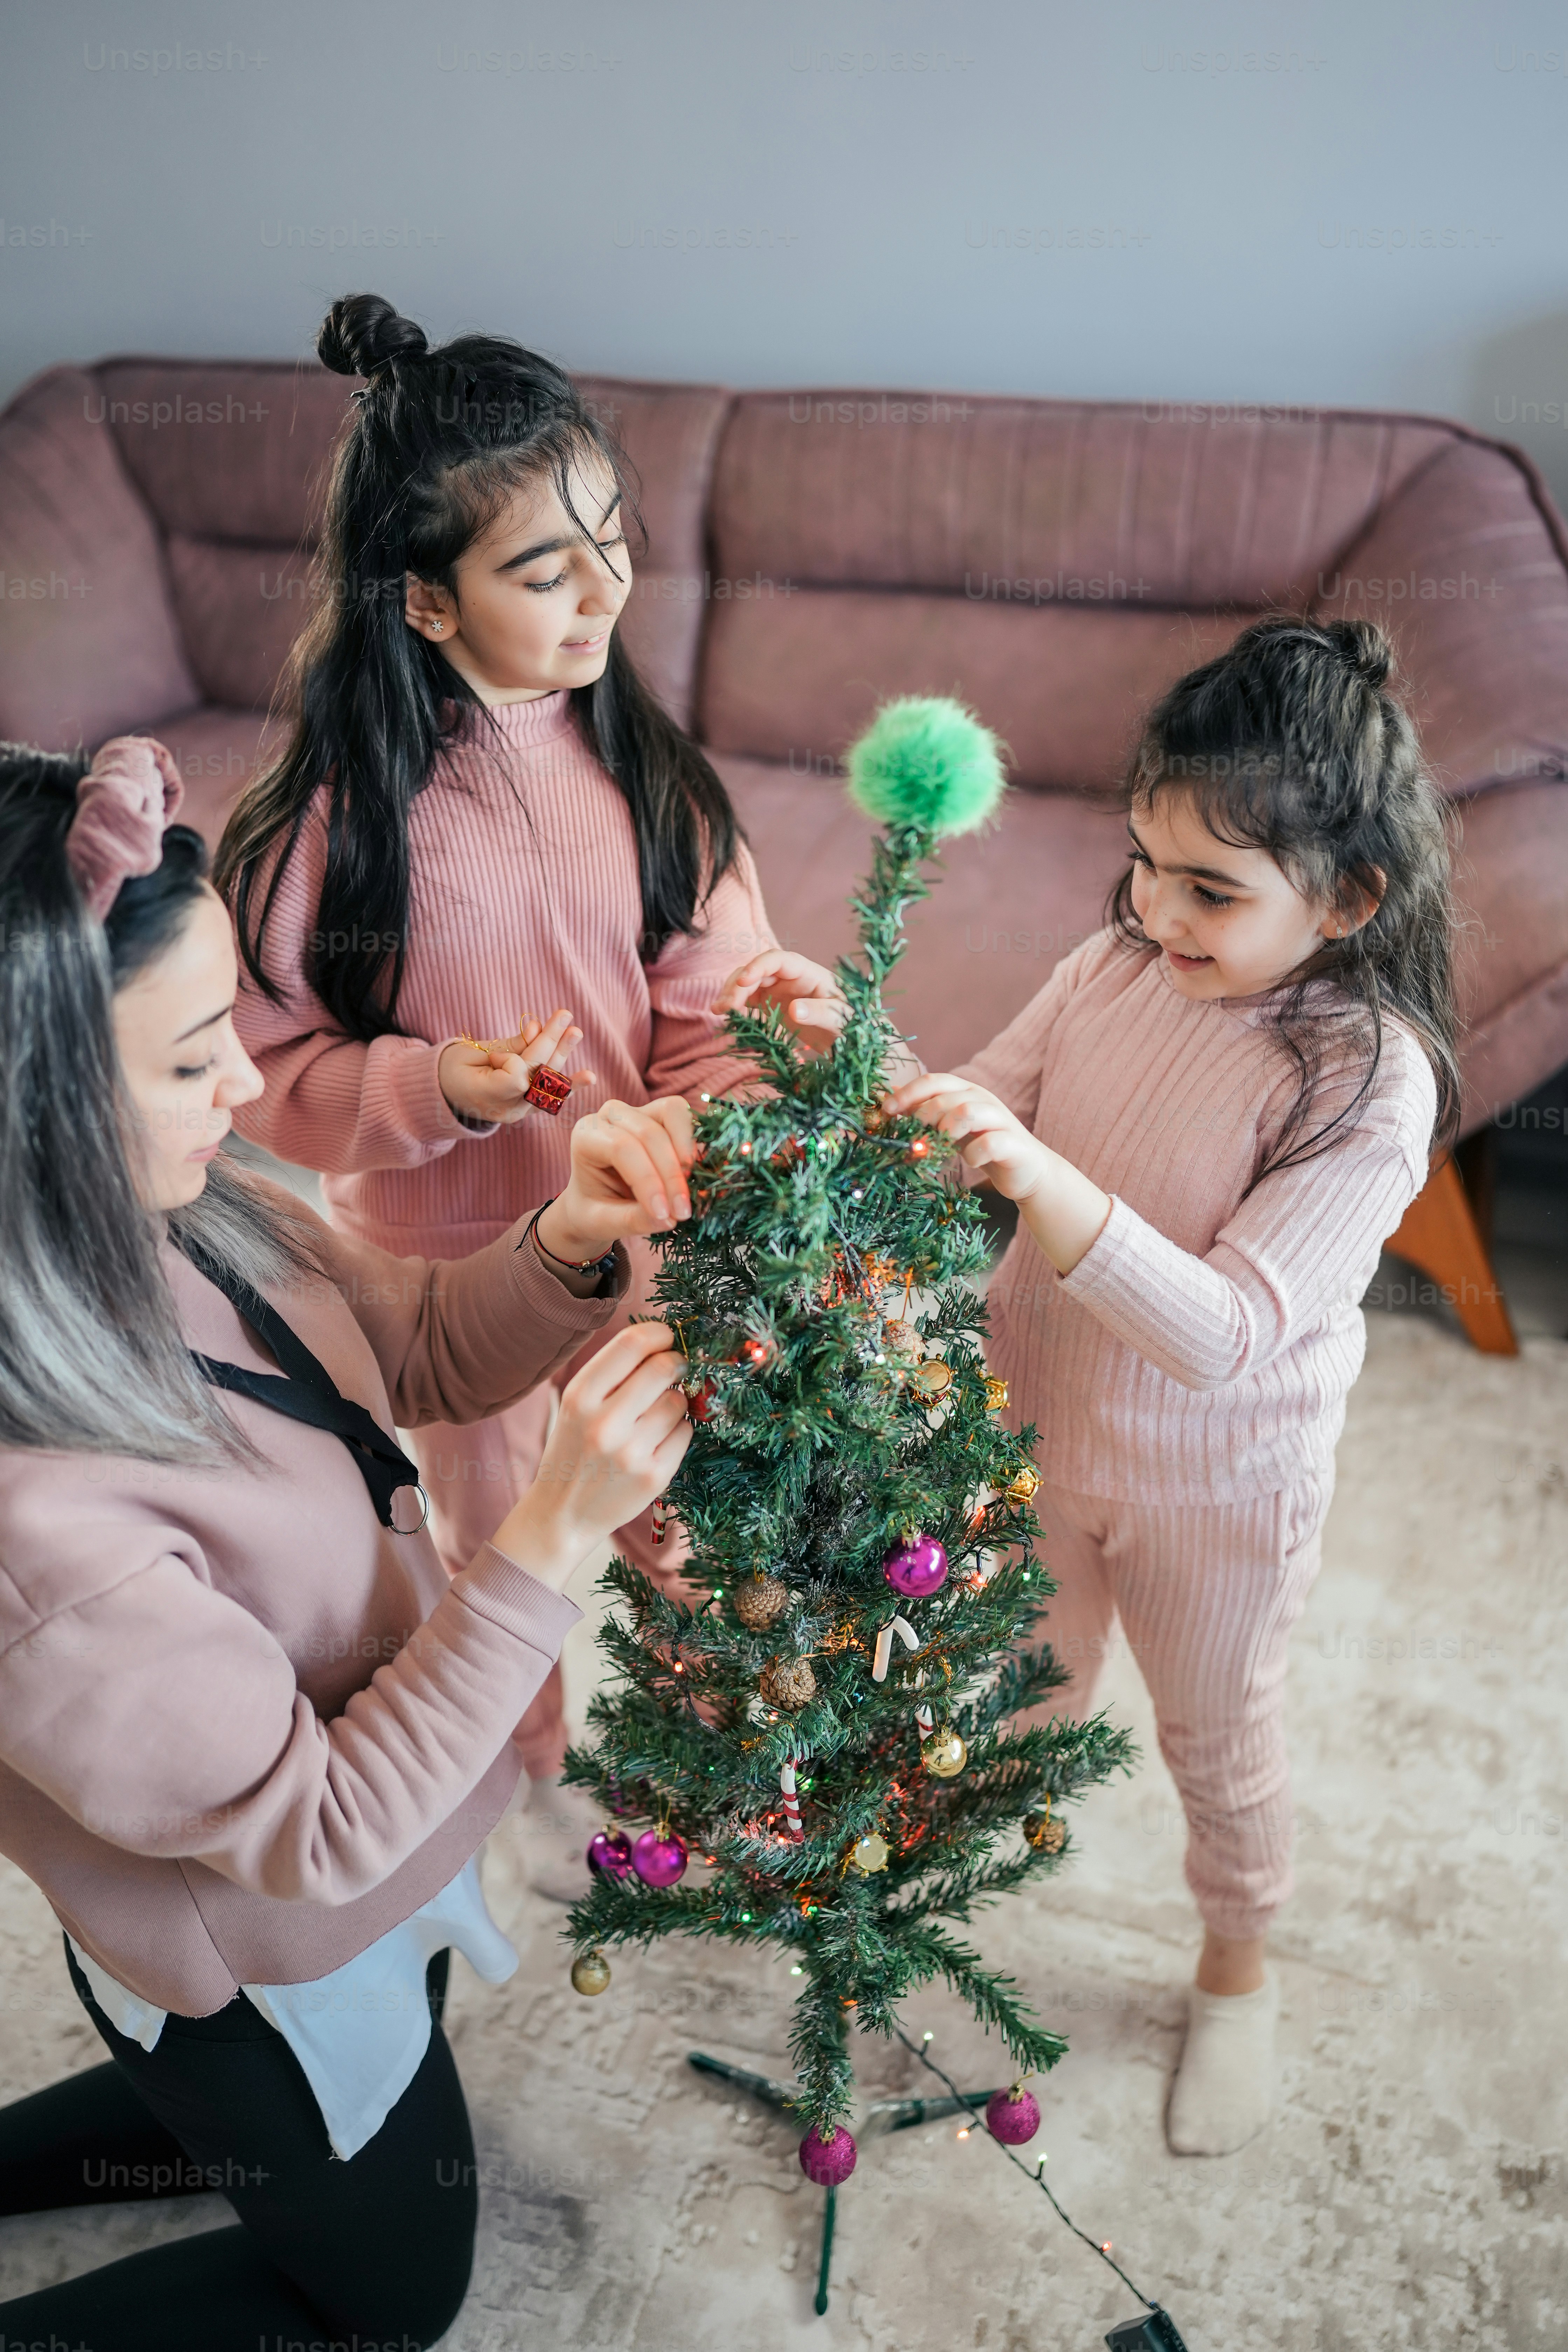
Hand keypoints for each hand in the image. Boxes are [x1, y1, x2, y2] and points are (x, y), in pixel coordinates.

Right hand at [438, 1008, 597, 1126]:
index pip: (515, 1078)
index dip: (513, 1059)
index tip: (495, 1054)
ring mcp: (518, 1112)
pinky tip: (587, 1078)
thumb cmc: (452, 1068)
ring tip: (575, 1032)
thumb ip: (506, 1045)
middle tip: (566, 1016)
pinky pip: (548, 1094)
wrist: (444, 1095)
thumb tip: (536, 1028)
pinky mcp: (526, 1108)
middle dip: (551, 1044)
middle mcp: (505, 1110)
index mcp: (482, 1096)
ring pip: (546, 1084)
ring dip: (562, 1056)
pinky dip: (566, 1082)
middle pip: (535, 1076)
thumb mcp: (469, 1052)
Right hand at [491, 1322, 690, 1574]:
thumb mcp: (576, 1405)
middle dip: (676, 1361)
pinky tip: (657, 1441)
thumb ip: (613, 1373)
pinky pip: (685, 1432)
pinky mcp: (654, 1477)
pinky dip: (678, 1430)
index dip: (658, 1332)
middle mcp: (604, 1424)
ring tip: (655, 1415)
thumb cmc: (574, 1449)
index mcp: (580, 1397)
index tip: (667, 1336)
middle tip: (676, 1366)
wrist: (562, 1514)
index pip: (632, 1344)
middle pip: (662, 1368)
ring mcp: (631, 1453)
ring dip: (675, 1400)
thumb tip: (663, 1340)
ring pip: (678, 1401)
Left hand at [536, 1096, 697, 1263]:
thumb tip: (670, 1219)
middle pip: (649, 1133)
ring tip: (690, 1189)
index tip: (665, 1214)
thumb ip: (632, 1220)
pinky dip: (695, 1143)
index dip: (647, 1180)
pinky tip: (695, 1174)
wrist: (598, 1200)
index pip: (621, 1148)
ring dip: (687, 1151)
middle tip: (682, 1212)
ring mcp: (639, 1110)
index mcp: (586, 1137)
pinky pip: (686, 1116)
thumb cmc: (595, 1209)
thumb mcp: (603, 1223)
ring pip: (672, 1113)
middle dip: (671, 1175)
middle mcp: (610, 1115)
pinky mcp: (662, 1114)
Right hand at [714, 950, 846, 1052]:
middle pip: (757, 971)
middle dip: (738, 985)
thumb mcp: (841, 1019)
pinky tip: (723, 1014)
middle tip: (725, 1008)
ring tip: (718, 1011)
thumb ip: (820, 1013)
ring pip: (748, 983)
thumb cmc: (852, 1023)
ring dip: (731, 993)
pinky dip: (734, 1005)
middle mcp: (790, 977)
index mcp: (808, 973)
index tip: (743, 981)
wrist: (852, 1038)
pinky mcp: (771, 1004)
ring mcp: (778, 990)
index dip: (758, 966)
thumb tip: (794, 1010)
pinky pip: (748, 999)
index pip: (779, 960)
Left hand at [885, 1073, 1052, 1202]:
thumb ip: (926, 1113)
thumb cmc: (984, 1148)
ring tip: (943, 1147)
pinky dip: (974, 1155)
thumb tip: (891, 1096)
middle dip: (924, 1117)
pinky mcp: (1013, 1144)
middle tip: (916, 1138)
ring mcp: (1001, 1120)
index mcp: (966, 1092)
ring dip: (947, 1131)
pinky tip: (972, 1162)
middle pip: (946, 1097)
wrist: (1028, 1171)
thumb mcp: (951, 1128)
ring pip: (967, 1112)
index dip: (908, 1093)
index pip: (934, 1080)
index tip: (886, 1110)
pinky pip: (989, 1143)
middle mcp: (984, 1100)